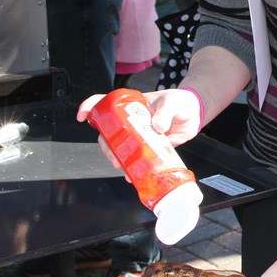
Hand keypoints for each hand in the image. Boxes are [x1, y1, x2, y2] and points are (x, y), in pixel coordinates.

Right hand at [75, 88, 201, 159]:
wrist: (193, 115)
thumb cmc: (180, 102)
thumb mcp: (172, 103)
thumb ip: (165, 112)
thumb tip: (157, 127)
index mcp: (131, 105)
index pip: (105, 103)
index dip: (91, 107)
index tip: (83, 116)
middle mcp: (130, 121)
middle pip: (108, 132)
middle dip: (105, 145)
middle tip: (113, 155)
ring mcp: (138, 135)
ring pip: (118, 147)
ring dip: (116, 158)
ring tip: (122, 167)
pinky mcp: (148, 148)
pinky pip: (135, 158)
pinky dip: (132, 167)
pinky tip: (133, 174)